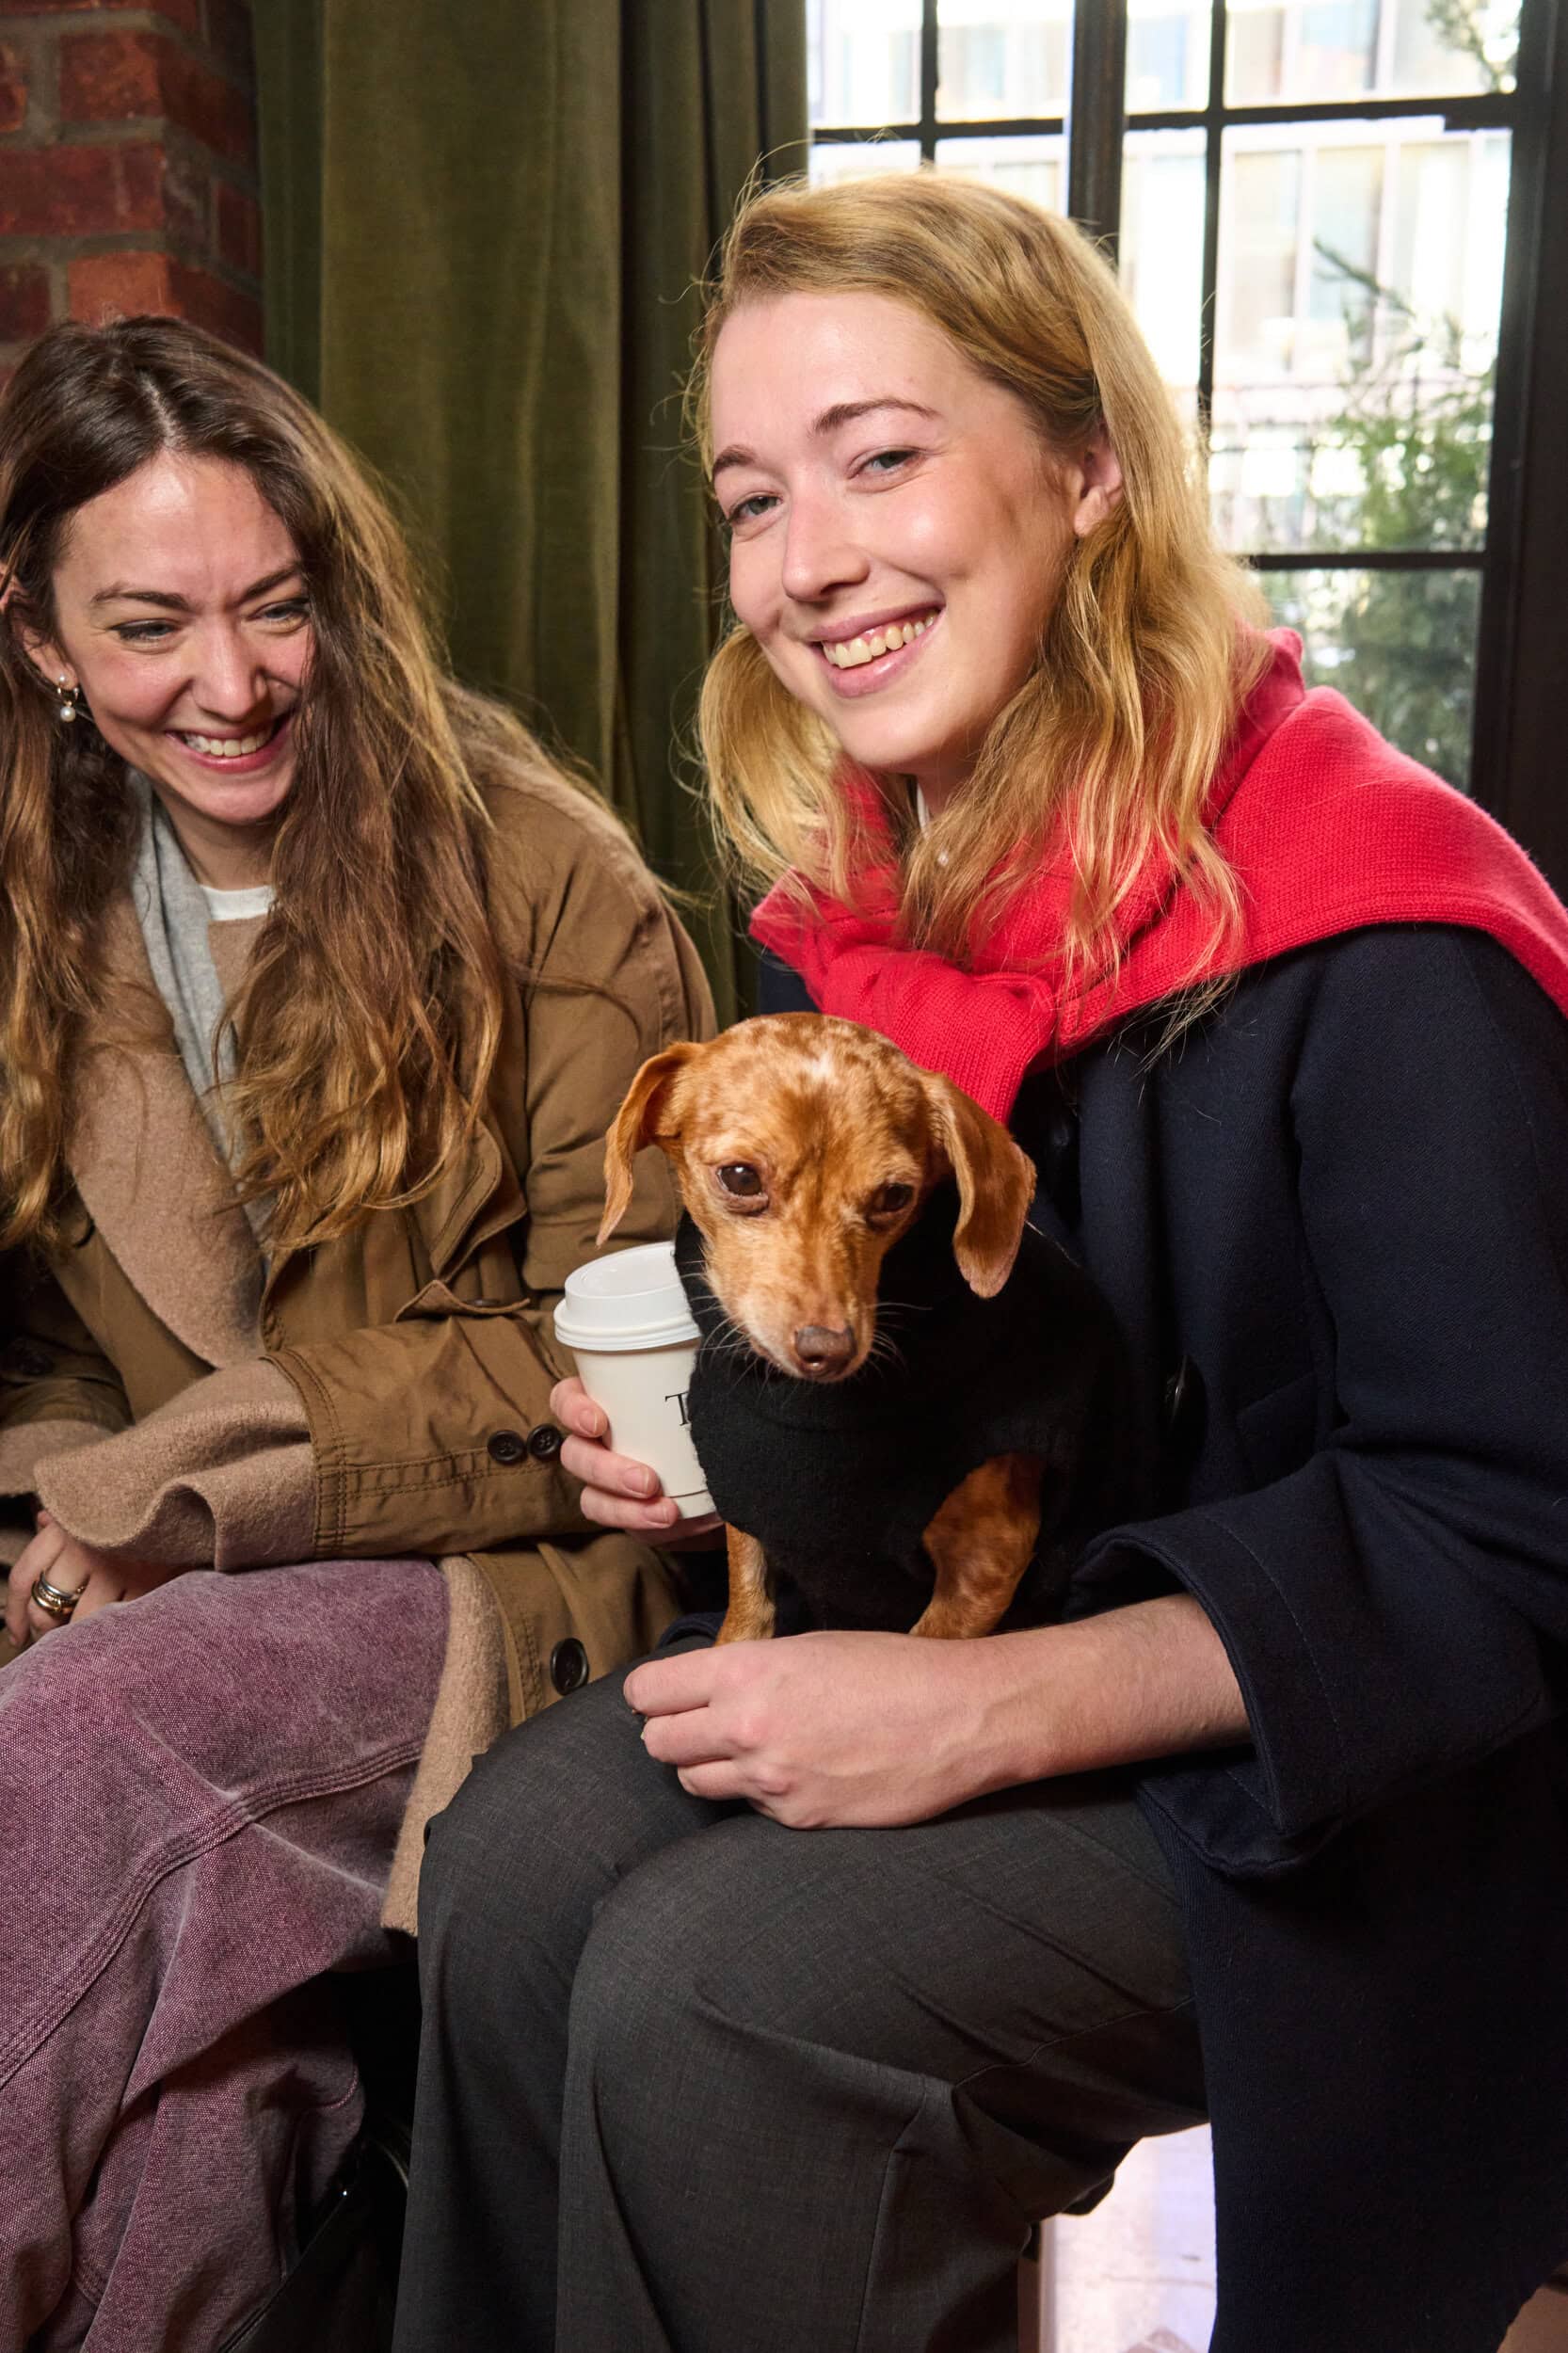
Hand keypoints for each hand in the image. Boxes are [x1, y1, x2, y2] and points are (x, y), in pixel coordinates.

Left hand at [5, 1512, 180, 1647]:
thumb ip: (65, 1515)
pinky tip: (117, 1626)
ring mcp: (117, 1569)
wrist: (187, 1492)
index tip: (16, 1634)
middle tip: (56, 1633)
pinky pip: (119, 1620)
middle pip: (46, 1607)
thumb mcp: (94, 1496)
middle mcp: (85, 1549)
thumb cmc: (135, 1496)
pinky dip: (114, 1628)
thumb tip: (41, 1521)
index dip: (14, 1613)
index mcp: (65, 1527)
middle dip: (47, 1627)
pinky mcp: (147, 1584)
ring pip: (81, 1621)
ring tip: (86, 1634)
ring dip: (79, 1634)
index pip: (24, 1578)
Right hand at [550, 1376, 721, 1542]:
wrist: (734, 1465)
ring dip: (624, 1508)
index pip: (566, 1399)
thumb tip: (724, 1361)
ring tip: (666, 1512)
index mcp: (606, 1401)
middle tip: (647, 1480)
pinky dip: (648, 1524)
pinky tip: (676, 1519)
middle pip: (575, 1455)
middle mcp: (598, 1441)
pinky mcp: (627, 1513)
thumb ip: (705, 1379)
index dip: (572, 1409)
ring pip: (591, 1499)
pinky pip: (624, 1526)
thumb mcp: (708, 1392)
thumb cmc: (712, 1417)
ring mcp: (607, 1482)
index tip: (598, 1422)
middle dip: (606, 1470)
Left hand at [626, 1597, 1251, 1828]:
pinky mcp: (798, 1818)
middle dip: (672, 1733)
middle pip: (657, 1744)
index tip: (667, 1695)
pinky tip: (799, 1773)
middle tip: (700, 1725)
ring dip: (708, 1768)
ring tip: (746, 1751)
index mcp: (746, 1671)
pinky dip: (761, 1794)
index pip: (648, 1692)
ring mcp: (770, 1779)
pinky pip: (750, 1809)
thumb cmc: (894, 1669)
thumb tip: (709, 1685)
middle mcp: (745, 1727)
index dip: (653, 1694)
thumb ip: (750, 1669)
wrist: (962, 1717)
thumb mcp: (811, 1647)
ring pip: (693, 1782)